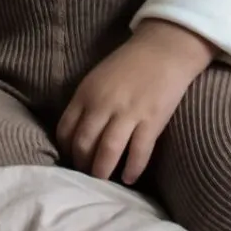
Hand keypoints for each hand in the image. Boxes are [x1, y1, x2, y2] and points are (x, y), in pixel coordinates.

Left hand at [56, 20, 214, 186]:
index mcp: (86, 92)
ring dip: (102, 172)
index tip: (71, 160)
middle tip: (86, 176)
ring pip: (108, 152)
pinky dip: (132, 169)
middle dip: (82, 166)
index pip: (66, 130)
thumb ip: (86, 102)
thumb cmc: (130, 63)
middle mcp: (103, 104)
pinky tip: (129, 178)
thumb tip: (78, 133)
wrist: (164, 48)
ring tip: (103, 182)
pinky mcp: (151, 120)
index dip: (66, 150)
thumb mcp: (97, 78)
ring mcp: (128, 112)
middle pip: (84, 144)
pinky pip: (139, 152)